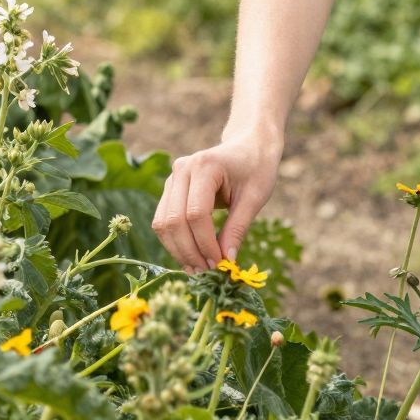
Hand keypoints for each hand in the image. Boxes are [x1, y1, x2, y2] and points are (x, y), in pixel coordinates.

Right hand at [152, 131, 283, 273]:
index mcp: (205, 166)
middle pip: (174, 221)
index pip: (196, 214)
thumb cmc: (256, 169)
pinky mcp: (170, 190)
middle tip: (208, 273)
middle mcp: (182, 170)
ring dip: (179, 250)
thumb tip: (226, 261)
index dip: (206, 244)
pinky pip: (163, 221)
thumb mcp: (254, 198)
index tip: (220, 264)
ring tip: (199, 269)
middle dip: (190, 251)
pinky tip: (192, 257)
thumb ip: (237, 228)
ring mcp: (172, 178)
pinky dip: (175, 242)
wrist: (248, 146)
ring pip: (163, 224)